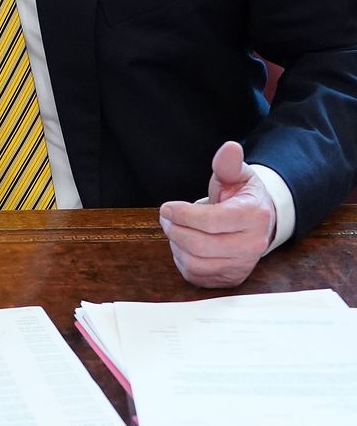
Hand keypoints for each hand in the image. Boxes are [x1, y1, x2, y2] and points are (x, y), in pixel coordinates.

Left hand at [160, 141, 276, 287]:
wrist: (260, 223)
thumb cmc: (243, 197)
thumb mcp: (237, 176)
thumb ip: (228, 164)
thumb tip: (230, 147)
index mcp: (254, 216)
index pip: (211, 221)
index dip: (182, 214)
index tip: (166, 207)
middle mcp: (252, 245)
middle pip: (199, 245)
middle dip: (174, 229)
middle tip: (166, 218)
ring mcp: (242, 264)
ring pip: (195, 262)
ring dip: (176, 245)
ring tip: (175, 229)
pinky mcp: (230, 278)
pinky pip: (196, 275)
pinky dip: (182, 261)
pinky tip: (185, 245)